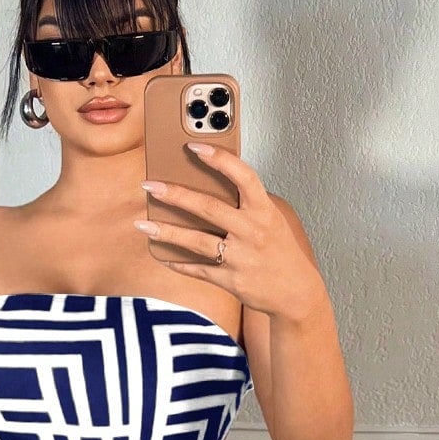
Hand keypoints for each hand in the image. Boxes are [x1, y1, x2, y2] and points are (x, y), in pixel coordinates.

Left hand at [136, 145, 322, 323]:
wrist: (295, 292)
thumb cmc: (279, 251)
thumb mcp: (270, 220)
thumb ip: (244, 205)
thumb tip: (204, 189)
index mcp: (264, 210)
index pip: (242, 176)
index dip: (219, 159)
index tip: (193, 146)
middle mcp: (252, 231)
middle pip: (208, 208)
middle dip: (175, 195)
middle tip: (150, 186)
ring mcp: (240, 257)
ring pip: (196, 241)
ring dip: (166, 231)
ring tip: (142, 223)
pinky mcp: (231, 280)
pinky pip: (198, 270)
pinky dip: (179, 263)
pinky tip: (162, 254)